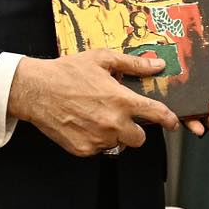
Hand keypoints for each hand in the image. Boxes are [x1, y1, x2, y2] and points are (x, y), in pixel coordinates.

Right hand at [7, 49, 177, 156]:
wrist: (36, 90)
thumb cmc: (67, 72)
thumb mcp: (102, 59)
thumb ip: (133, 64)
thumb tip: (157, 65)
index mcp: (121, 100)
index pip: (156, 114)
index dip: (169, 120)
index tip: (173, 123)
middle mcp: (112, 123)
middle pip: (139, 139)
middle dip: (134, 130)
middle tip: (121, 117)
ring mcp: (98, 139)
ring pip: (118, 145)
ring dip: (113, 135)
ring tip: (96, 117)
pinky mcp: (83, 150)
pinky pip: (98, 149)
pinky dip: (95, 140)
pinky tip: (84, 124)